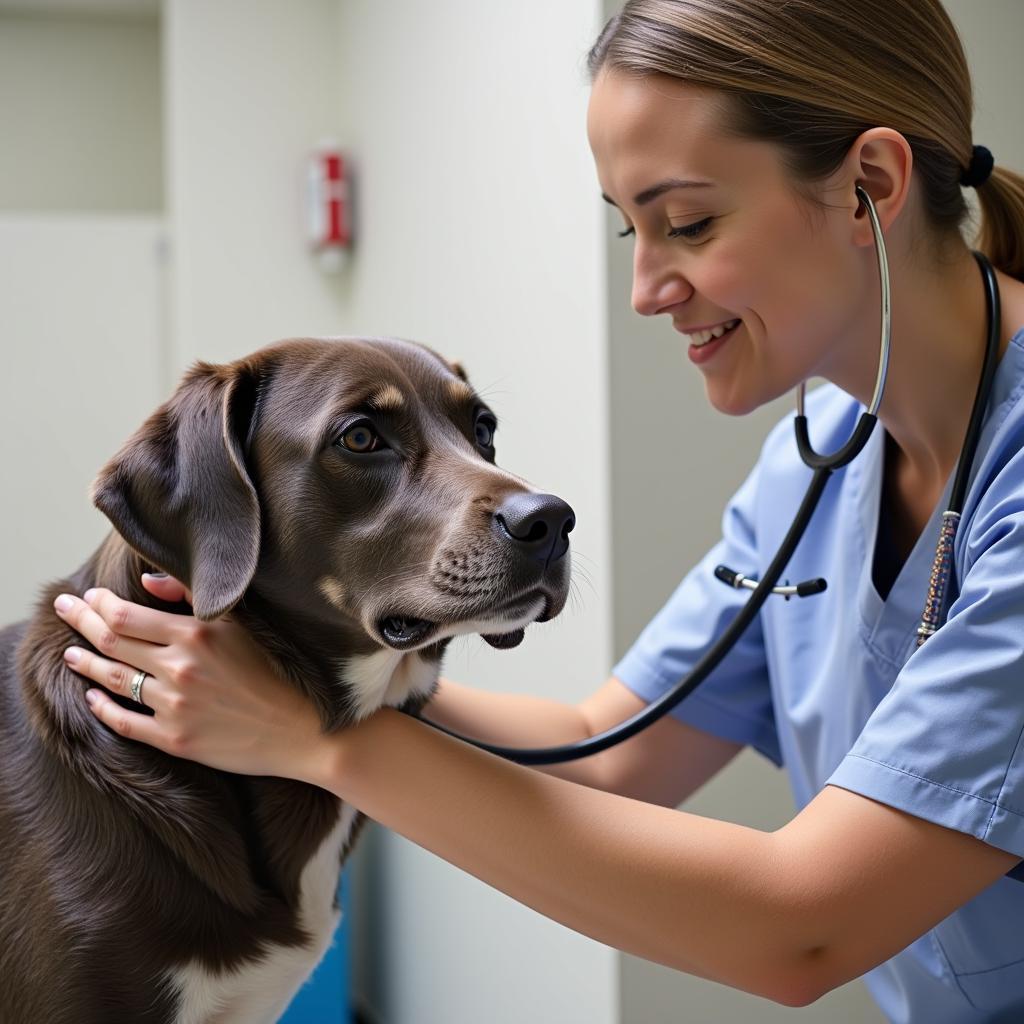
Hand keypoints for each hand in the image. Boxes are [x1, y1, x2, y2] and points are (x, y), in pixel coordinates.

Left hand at [53, 576, 332, 784]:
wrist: (302, 729)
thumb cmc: (278, 670)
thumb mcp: (243, 623)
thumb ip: (193, 597)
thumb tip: (147, 580)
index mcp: (197, 634)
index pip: (126, 615)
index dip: (99, 604)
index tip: (88, 596)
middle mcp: (180, 668)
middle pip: (111, 642)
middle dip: (81, 623)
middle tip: (64, 610)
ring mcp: (175, 706)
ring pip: (113, 680)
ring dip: (85, 664)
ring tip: (70, 653)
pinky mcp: (176, 739)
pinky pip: (125, 722)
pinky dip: (103, 708)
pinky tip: (92, 698)